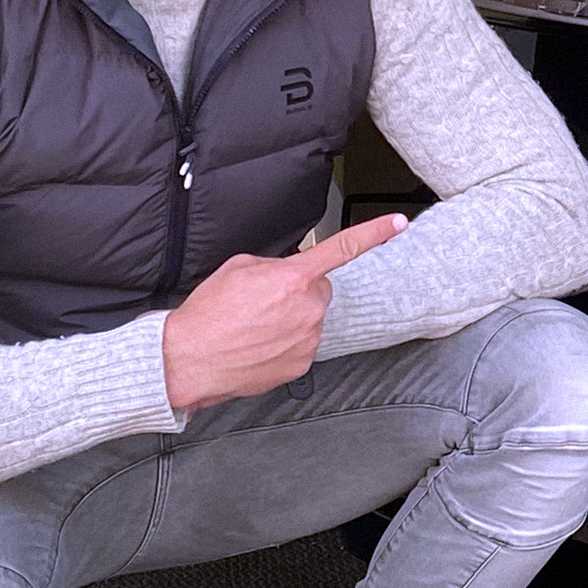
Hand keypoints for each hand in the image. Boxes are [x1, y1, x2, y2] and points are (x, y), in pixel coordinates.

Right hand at [161, 214, 408, 415]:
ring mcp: (308, 339)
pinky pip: (303, 344)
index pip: (342, 248)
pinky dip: (286, 342)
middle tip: (265, 301)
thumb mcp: (238, 268)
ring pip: (311, 319)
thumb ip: (274, 264)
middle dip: (299, 291)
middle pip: (319, 290)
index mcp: (293, 278)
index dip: (374, 233)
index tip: (397, 224)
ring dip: (291, 318)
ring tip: (255, 326)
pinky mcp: (302, 364)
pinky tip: (259, 344)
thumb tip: (286, 271)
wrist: (190, 360)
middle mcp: (307, 309)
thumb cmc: (208, 314)